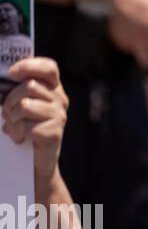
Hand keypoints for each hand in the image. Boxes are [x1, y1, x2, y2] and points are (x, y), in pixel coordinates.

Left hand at [2, 57, 68, 189]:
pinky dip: (15, 132)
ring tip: (14, 127)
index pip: (49, 68)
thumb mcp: (18, 107)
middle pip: (29, 86)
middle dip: (10, 100)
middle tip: (8, 113)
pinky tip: (19, 138)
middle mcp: (60, 100)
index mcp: (52, 90)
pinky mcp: (54, 132)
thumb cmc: (22, 130)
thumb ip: (14, 92)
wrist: (33, 164)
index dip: (31, 65)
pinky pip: (26, 125)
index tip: (11, 72)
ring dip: (11, 117)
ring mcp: (59, 116)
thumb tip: (0, 82)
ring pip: (24, 104)